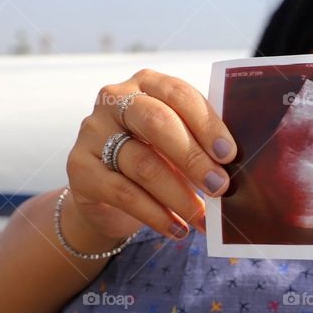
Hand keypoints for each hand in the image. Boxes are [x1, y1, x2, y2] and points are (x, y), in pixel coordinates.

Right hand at [65, 69, 235, 244]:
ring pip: (142, 164)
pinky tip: (177, 229)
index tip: (229, 154)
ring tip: (202, 218)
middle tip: (220, 187)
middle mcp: (114, 100)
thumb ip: (199, 141)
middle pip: (157, 123)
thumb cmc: (155, 155)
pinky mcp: (79, 168)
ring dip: (178, 195)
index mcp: (146, 83)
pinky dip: (156, 215)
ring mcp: (92, 132)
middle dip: (193, 158)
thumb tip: (233, 166)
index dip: (207, 124)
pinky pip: (123, 193)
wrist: (107, 191)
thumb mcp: (176, 140)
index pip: (178, 94)